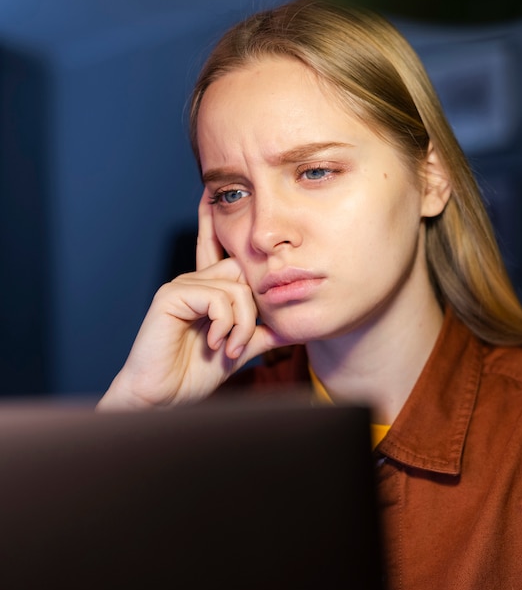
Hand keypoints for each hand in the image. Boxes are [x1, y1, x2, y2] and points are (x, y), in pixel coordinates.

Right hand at [97, 188, 285, 409]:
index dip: (218, 222)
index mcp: (208, 291)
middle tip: (238, 342)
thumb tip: (289, 327)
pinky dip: (224, 323)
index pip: (223, 251)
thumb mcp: (237, 349)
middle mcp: (195, 282)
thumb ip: (260, 334)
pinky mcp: (170, 296)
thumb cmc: (195, 372)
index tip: (214, 192)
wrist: (163, 397)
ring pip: (235, 288)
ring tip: (226, 348)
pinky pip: (216, 297)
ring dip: (240, 324)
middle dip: (250, 309)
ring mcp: (182, 286)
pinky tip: (213, 342)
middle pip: (243, 272)